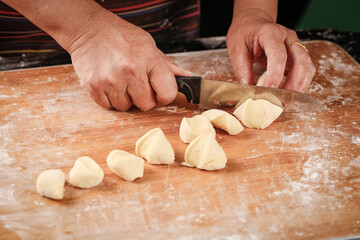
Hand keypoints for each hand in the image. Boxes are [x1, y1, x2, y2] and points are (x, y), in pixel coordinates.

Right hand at [69, 10, 190, 110]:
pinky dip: (108, 98)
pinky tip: (108, 82)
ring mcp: (111, 80)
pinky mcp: (93, 86)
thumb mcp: (149, 46)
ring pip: (125, 107)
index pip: (167, 94)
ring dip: (124, 98)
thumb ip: (167, 66)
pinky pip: (108, 106)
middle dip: (142, 97)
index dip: (163, 95)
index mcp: (149, 59)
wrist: (88, 29)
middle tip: (135, 83)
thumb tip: (188, 78)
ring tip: (119, 79)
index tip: (157, 91)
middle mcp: (131, 71)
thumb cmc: (121, 36)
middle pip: (146, 105)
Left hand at [226, 8, 315, 91]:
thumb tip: (247, 87)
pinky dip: (299, 84)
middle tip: (282, 99)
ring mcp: (295, 45)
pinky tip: (289, 93)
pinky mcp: (297, 55)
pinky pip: (304, 71)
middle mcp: (287, 38)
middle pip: (301, 60)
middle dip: (294, 83)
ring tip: (286, 100)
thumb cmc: (244, 34)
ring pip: (307, 67)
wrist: (252, 23)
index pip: (278, 54)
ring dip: (300, 85)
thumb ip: (242, 68)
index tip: (269, 89)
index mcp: (270, 33)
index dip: (275, 74)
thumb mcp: (236, 48)